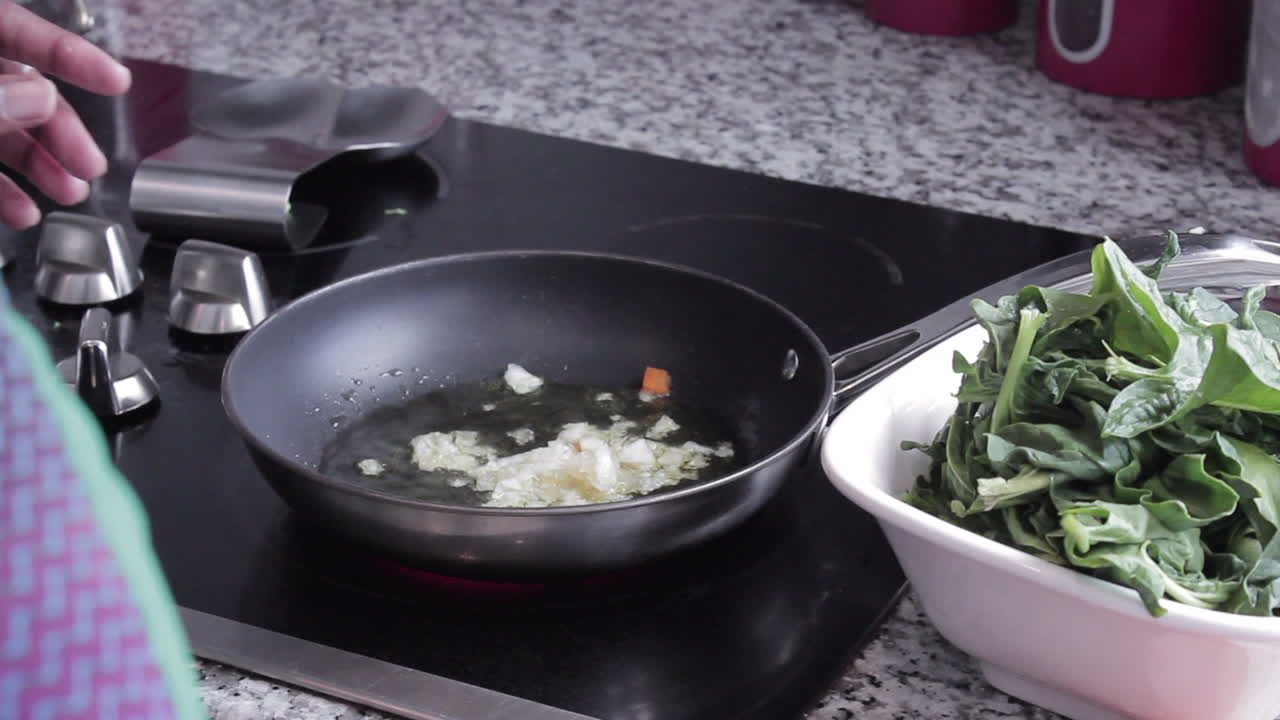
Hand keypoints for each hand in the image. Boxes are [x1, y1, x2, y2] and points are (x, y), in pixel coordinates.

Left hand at [0, 1, 130, 228]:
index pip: (17, 28)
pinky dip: (2, 190)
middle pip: (19, 89)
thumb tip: (40, 99)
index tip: (116, 80)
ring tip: (69, 193)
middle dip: (61, 131)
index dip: (71, 55)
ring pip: (2, 131)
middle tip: (90, 163)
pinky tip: (22, 210)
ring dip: (40, 167)